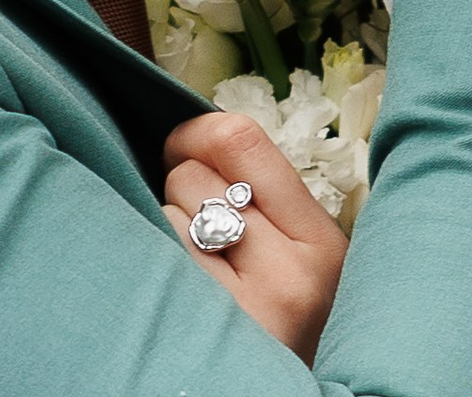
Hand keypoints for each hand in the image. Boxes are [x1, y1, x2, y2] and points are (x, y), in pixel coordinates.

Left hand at [164, 112, 347, 360]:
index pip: (243, 141)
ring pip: (164, 216)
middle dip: (180, 199)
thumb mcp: (303, 269)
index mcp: (323, 243)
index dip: (195, 135)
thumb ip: (266, 205)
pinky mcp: (206, 334)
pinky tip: (169, 300)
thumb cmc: (282, 337)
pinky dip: (148, 269)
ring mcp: (249, 308)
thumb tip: (191, 140)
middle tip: (199, 245)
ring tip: (190, 280)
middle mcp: (295, 272)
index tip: (181, 150)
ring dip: (162, 238)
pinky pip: (153, 258)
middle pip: (193, 176)